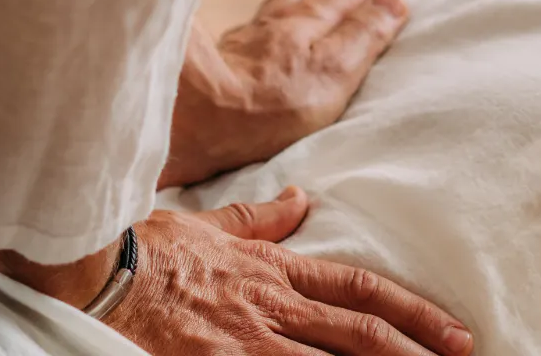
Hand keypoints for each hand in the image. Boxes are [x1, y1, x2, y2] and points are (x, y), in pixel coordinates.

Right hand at [0, 187, 471, 354]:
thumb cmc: (143, 250)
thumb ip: (260, 218)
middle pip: (361, 330)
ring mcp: (249, 338)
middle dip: (416, 349)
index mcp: (275, 269)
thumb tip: (301, 200)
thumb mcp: (210, 224)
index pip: (360, 287)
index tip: (450, 330)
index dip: (411, 310)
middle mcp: (273, 304)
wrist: (90, 268)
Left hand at [160, 0, 409, 187]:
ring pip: (280, 5)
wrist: (193, 121)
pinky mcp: (217, 61)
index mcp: (306, 24)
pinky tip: (264, 27)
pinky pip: (254, 27)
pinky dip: (270, 18)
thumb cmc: (266, 103)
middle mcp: (273, 25)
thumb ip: (362, 37)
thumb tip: (393, 2)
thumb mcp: (332, 71)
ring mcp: (243, 41)